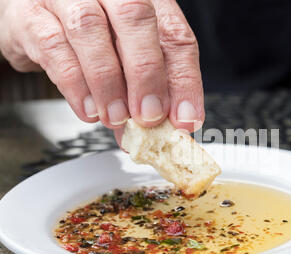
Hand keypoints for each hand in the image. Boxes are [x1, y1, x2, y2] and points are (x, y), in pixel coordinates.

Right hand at [0, 0, 203, 135]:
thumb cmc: (90, 37)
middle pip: (136, 19)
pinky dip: (75, 85)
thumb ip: (147, 87)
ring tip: (116, 118)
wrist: (36, 18)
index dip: (184, 81)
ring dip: (108, 83)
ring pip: (91, 30)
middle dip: (147, 75)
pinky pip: (55, 47)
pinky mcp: (31, 14)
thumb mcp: (128, 56)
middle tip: (149, 117)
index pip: (175, 35)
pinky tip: (89, 110)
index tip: (185, 119)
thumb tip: (162, 128)